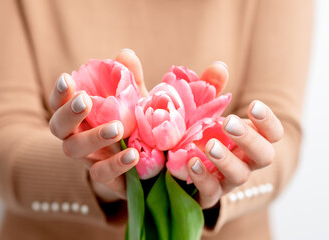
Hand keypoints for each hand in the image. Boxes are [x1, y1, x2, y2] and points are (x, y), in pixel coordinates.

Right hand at [49, 49, 146, 202]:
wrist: (146, 163)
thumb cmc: (133, 125)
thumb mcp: (134, 101)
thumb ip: (129, 79)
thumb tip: (124, 54)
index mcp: (80, 116)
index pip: (60, 104)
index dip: (59, 93)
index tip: (67, 79)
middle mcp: (77, 136)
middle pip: (57, 127)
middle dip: (68, 113)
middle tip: (84, 101)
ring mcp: (88, 158)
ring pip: (74, 150)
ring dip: (93, 137)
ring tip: (117, 128)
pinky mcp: (104, 177)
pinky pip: (101, 174)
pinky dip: (116, 164)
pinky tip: (133, 154)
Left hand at [187, 64, 283, 208]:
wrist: (177, 165)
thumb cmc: (198, 133)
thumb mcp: (203, 110)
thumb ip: (211, 89)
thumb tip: (219, 66)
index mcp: (248, 140)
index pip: (272, 134)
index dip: (268, 122)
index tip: (254, 105)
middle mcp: (244, 161)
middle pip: (263, 155)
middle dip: (249, 139)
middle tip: (229, 123)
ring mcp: (227, 179)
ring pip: (239, 175)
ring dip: (226, 160)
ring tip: (209, 145)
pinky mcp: (208, 193)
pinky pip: (211, 191)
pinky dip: (203, 177)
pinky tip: (191, 162)